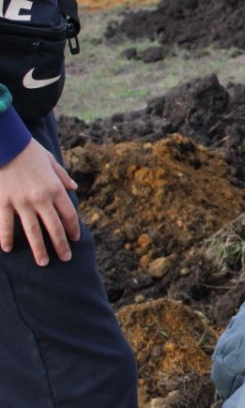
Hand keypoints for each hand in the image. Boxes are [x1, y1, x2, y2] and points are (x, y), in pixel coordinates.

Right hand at [0, 140, 80, 265]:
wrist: (5, 144)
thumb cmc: (28, 151)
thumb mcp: (50, 161)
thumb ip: (62, 176)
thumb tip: (74, 187)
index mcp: (55, 188)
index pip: (68, 215)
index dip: (73, 229)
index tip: (75, 239)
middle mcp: (41, 198)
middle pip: (54, 227)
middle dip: (61, 245)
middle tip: (65, 258)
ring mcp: (21, 202)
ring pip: (32, 231)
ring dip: (38, 249)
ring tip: (43, 263)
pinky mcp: (3, 202)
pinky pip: (6, 224)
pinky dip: (5, 237)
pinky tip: (7, 248)